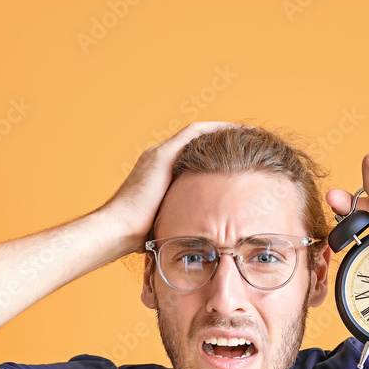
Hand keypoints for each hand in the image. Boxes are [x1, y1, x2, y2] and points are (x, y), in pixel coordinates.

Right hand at [103, 121, 243, 250]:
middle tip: (250, 144)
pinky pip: (195, 134)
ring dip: (224, 132)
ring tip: (250, 134)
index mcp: (160, 174)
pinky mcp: (162, 155)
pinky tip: (237, 132)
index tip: (241, 162)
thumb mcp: (169, 223)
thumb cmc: (139, 237)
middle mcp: (159, 159)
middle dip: (224, 141)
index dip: (218, 156)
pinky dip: (217, 130)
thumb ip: (184, 220)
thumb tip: (203, 238)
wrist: (119, 231)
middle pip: (198, 142)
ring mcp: (159, 155)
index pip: (194, 157)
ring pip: (198, 134)